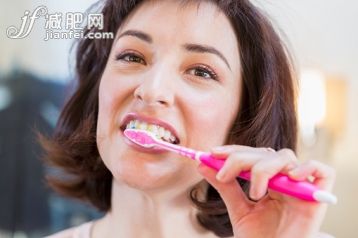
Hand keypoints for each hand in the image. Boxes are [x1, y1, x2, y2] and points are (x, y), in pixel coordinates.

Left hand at [197, 145, 335, 237]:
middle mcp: (284, 180)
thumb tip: (202, 165)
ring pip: (285, 157)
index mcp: (268, 181)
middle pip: (266, 153)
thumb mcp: (238, 210)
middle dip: (240, 159)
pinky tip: (290, 178)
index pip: (253, 154)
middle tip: (224, 175)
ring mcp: (301, 187)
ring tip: (254, 193)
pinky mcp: (318, 197)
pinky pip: (322, 172)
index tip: (213, 153)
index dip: (234, 150)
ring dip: (263, 168)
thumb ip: (225, 187)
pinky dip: (307, 168)